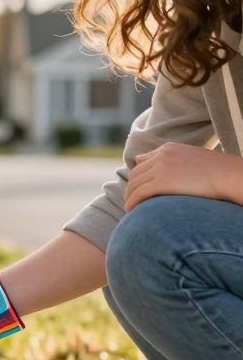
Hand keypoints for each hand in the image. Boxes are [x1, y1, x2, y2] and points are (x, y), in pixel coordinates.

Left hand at [125, 143, 242, 211]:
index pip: (142, 162)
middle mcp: (162, 155)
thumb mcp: (193, 160)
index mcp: (168, 148)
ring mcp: (161, 167)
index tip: (136, 189)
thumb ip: (174, 162)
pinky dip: (131, 203)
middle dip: (131, 188)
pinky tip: (131, 212)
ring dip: (129, 197)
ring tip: (129, 209)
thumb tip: (159, 170)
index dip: (138, 177)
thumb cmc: (217, 172)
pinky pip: (138, 194)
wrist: (229, 175)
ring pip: (134, 184)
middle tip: (130, 201)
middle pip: (135, 173)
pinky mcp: (162, 182)